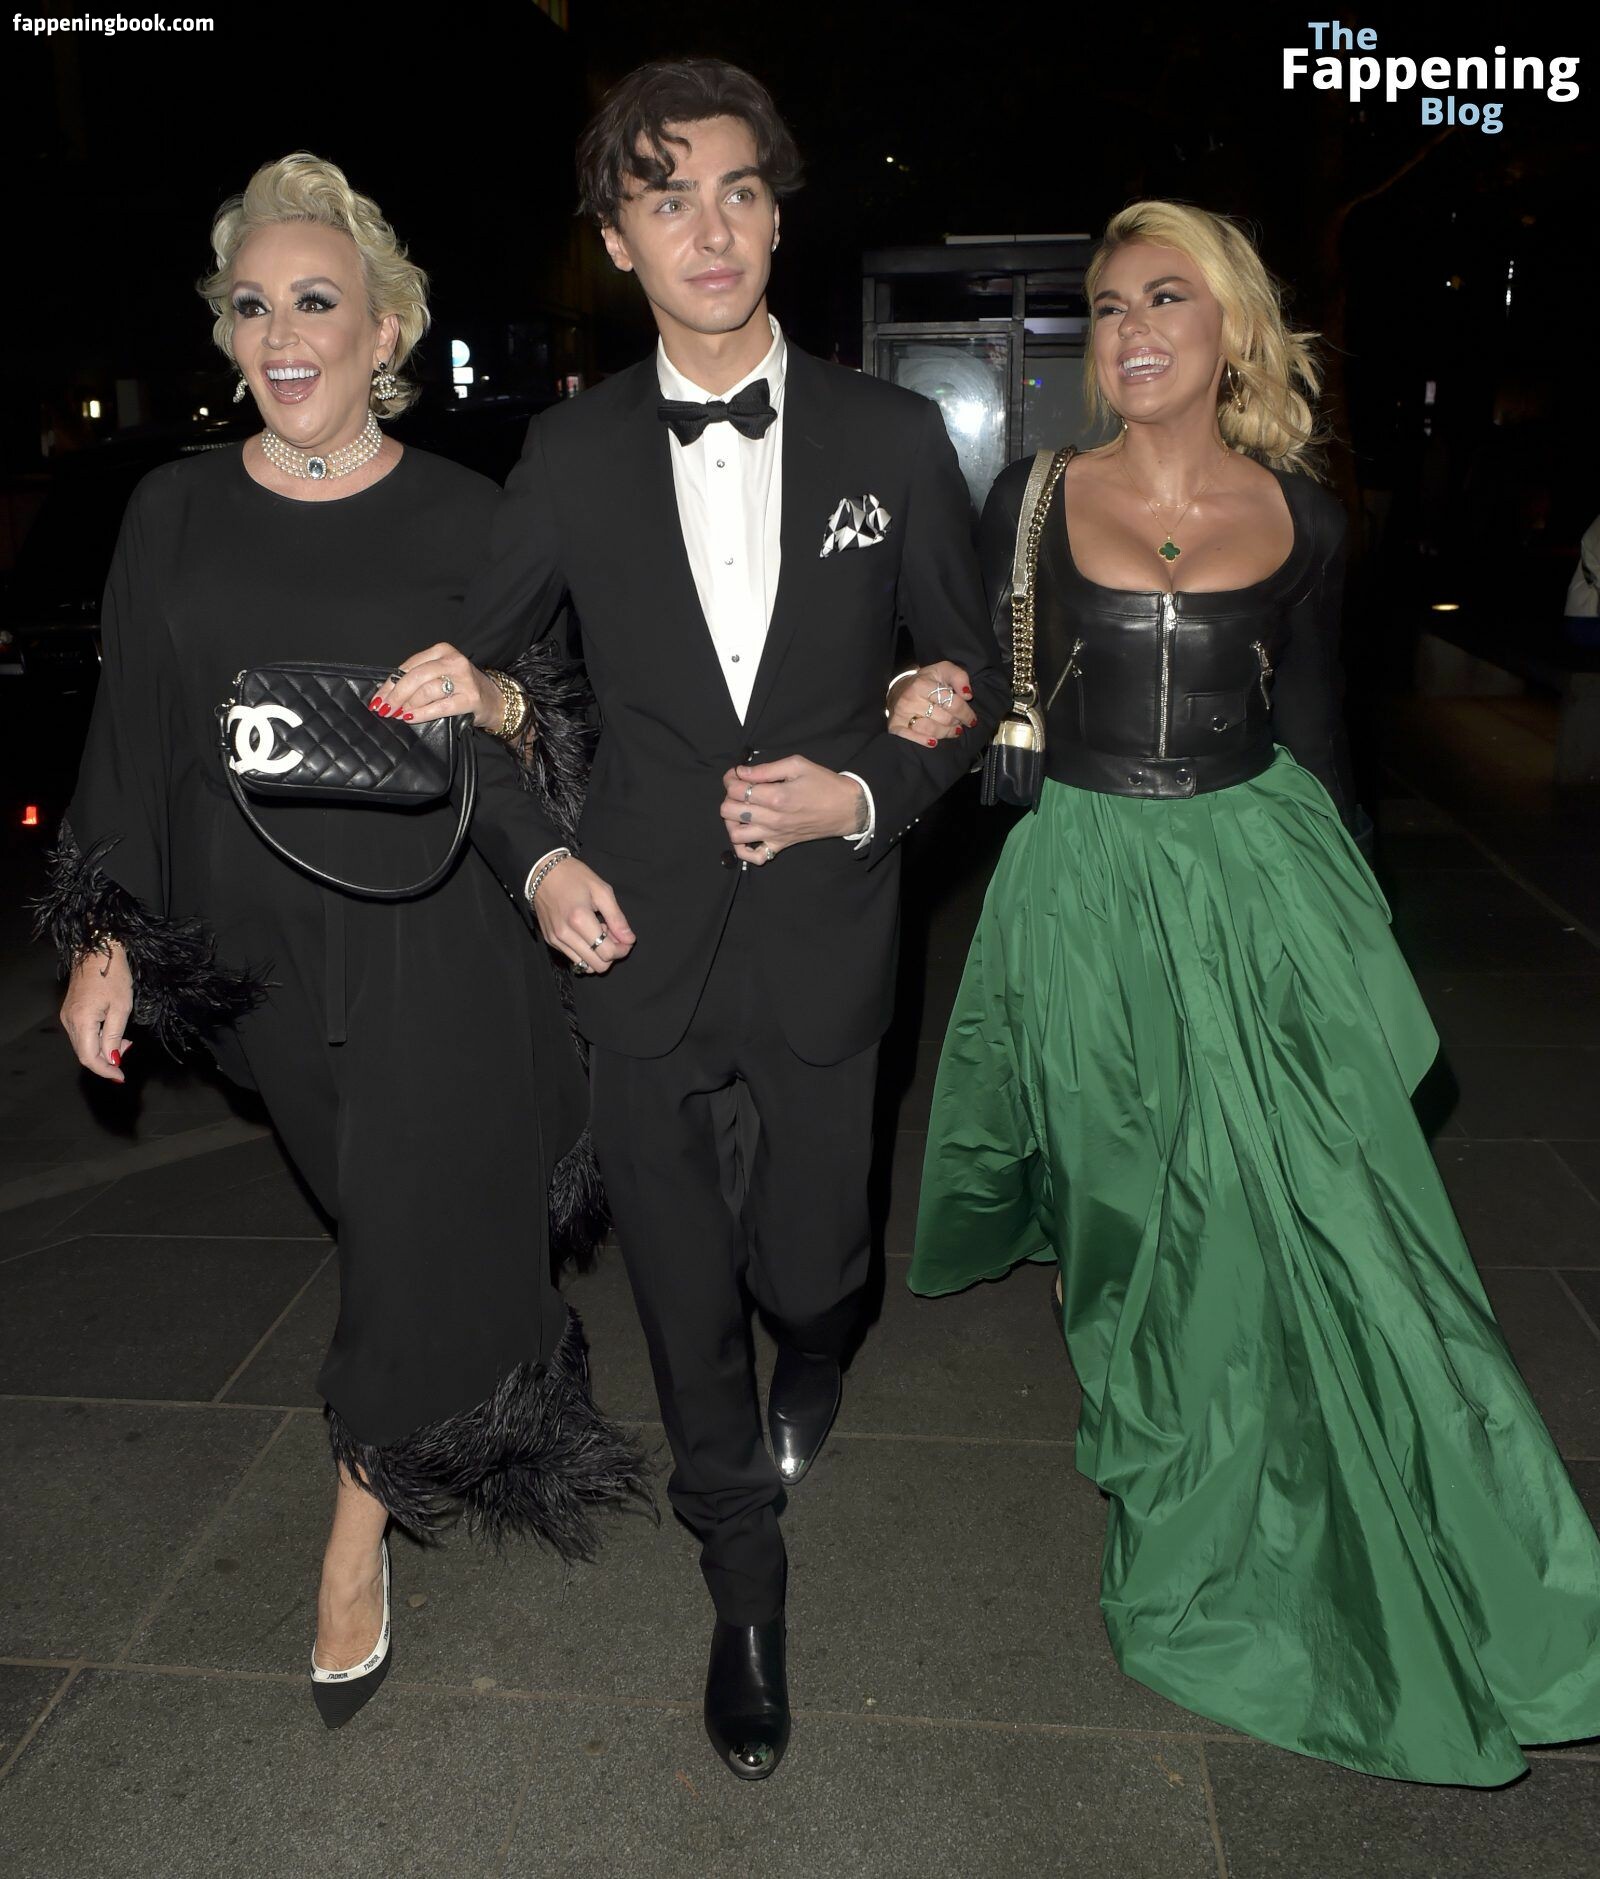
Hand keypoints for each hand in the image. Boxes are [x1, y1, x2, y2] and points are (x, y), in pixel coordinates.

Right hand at [60, 941, 132, 1082]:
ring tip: (125, 1043)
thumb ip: (115, 1036)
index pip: (90, 1057)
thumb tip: (112, 1060)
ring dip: (103, 1050)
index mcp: (82, 1021)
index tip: (121, 1077)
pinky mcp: (71, 1011)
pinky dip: (97, 1040)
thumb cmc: (113, 975)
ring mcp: (68, 1016)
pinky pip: (82, 1034)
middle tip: (126, 1057)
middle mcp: (69, 1021)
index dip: (105, 1071)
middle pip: (84, 1054)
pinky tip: (113, 1034)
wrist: (98, 950)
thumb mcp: (121, 1007)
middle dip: (106, 1061)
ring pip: (83, 1045)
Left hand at [371, 644, 500, 729]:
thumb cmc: (462, 688)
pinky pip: (440, 706)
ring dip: (408, 705)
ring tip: (399, 714)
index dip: (390, 683)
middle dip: (396, 695)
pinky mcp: (470, 698)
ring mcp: (463, 679)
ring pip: (426, 691)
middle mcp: (453, 661)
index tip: (378, 698)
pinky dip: (422, 713)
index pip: (409, 666)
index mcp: (442, 651)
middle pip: (415, 677)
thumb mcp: (440, 674)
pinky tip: (411, 718)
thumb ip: (417, 678)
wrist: (496, 700)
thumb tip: (387, 693)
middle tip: (385, 709)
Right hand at [531, 857, 635, 973]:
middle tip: (612, 935)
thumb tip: (629, 940)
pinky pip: (573, 958)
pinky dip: (584, 952)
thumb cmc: (574, 877)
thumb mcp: (602, 891)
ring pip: (585, 966)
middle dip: (611, 954)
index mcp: (580, 920)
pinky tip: (585, 933)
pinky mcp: (550, 941)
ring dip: (597, 954)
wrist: (542, 872)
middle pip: (597, 965)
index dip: (622, 950)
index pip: (607, 953)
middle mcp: (565, 934)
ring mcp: (556, 940)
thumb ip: (617, 918)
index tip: (626, 939)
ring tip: (597, 933)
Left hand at [719, 757, 863, 864]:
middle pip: (729, 811)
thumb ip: (766, 769)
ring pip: (735, 834)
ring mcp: (774, 835)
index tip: (737, 774)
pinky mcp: (780, 845)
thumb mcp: (797, 765)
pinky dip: (744, 849)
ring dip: (732, 821)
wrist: (846, 808)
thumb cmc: (824, 784)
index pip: (736, 790)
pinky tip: (747, 834)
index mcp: (776, 796)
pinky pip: (753, 857)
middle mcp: (772, 819)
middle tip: (740, 789)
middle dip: (729, 796)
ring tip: (742, 810)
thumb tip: (741, 772)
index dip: (730, 779)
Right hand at [887, 662, 975, 744]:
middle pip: (944, 719)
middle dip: (956, 723)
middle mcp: (910, 699)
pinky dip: (924, 741)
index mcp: (922, 684)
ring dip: (946, 733)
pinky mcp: (895, 725)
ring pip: (932, 731)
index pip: (952, 703)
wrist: (899, 687)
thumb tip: (967, 695)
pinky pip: (913, 738)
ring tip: (951, 730)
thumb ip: (959, 677)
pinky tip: (934, 741)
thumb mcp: (944, 671)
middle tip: (959, 723)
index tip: (972, 719)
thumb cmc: (926, 680)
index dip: (966, 713)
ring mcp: (901, 713)